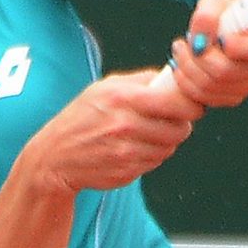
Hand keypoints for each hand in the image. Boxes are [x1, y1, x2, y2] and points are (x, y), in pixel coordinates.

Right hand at [25, 70, 205, 193]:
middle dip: (180, 124)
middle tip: (171, 120)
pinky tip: (133, 148)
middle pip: (180, 128)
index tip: (192, 104)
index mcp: (122, 98)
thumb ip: (140, 80)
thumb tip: (173, 76)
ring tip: (146, 134)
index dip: (192, 104)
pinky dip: (151, 156)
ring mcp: (127, 152)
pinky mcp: (128, 172)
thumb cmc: (81, 117)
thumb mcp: (103, 88)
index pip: (177, 102)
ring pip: (170, 147)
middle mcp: (126, 125)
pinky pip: (156, 162)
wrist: (55, 157)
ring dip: (165, 141)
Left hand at [167, 0, 247, 107]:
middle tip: (181, 42)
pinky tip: (182, 65)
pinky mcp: (233, 97)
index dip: (237, 46)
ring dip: (186, 68)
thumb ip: (207, 15)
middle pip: (225, 71)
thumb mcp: (214, 3)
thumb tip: (199, 40)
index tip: (217, 37)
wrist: (225, 31)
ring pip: (211, 87)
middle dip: (195, 57)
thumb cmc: (222, 14)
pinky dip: (186, 82)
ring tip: (180, 49)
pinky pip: (205, 98)